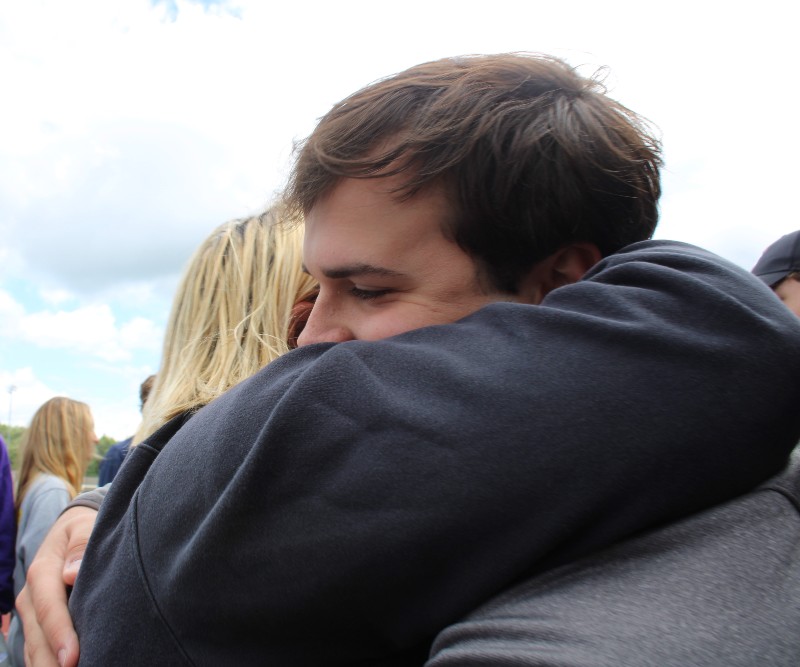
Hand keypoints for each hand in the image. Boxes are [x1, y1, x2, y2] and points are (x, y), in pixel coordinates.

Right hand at [17, 506, 97, 666]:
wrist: (69, 530)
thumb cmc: (82, 529)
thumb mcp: (83, 528)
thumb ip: (80, 546)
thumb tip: (72, 572)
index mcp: (42, 572)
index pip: (49, 608)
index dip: (60, 636)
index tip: (73, 659)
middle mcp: (31, 597)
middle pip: (38, 638)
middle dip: (53, 663)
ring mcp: (31, 613)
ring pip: (35, 649)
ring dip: (49, 666)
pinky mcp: (37, 623)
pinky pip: (38, 650)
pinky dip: (48, 663)